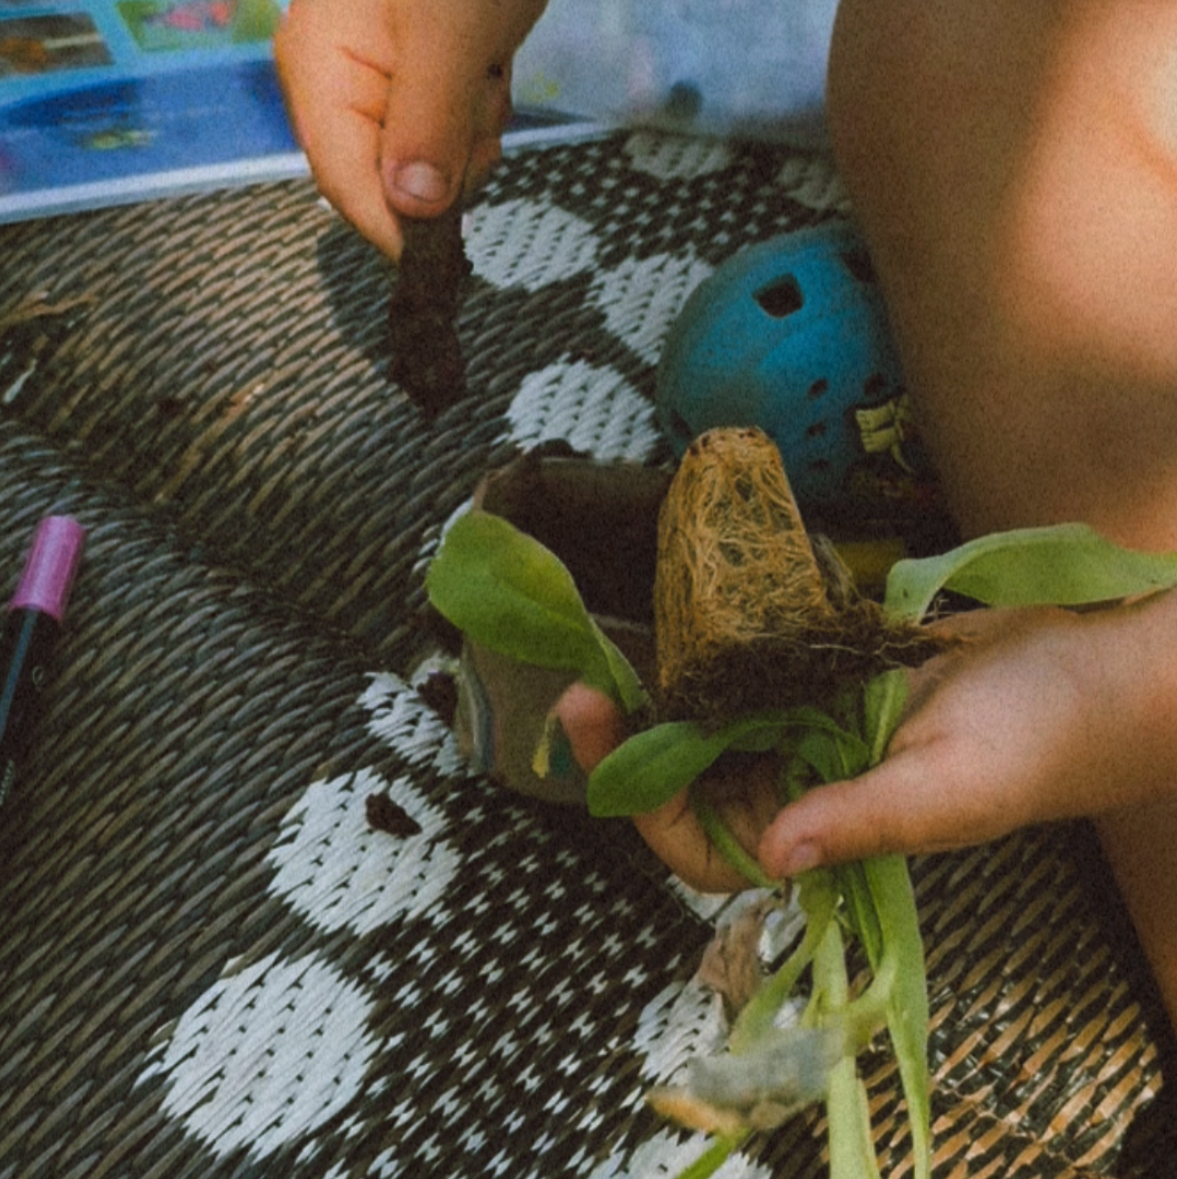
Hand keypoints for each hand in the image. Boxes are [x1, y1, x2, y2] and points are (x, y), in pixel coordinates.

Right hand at [274, 0, 546, 258]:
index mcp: (319, 69)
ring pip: (429, 171)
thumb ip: (430, 120)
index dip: (396, 232)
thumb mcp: (451, 32)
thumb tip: (412, 208)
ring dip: (471, 136)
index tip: (445, 256)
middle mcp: (336, 87)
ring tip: (482, 69)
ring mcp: (376, 89)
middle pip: (390, 187)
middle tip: (476, 96)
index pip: (345, 186)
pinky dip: (479, 118)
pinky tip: (486, 70)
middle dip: (449, 161)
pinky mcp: (415, 88)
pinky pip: (449, 142)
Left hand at [559, 592, 1176, 890]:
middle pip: (689, 780)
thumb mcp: (955, 788)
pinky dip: (712, 648)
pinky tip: (680, 615)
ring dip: (662, 691)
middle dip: (629, 739)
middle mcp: (800, 786)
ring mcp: (805, 727)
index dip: (646, 808)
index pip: (706, 849)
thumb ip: (866, 821)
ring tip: (614, 646)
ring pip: (709, 722)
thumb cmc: (1038, 739)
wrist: (1087, 661)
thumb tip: (775, 855)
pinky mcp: (818, 673)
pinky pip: (747, 668)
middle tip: (584, 681)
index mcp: (822, 833)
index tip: (601, 738)